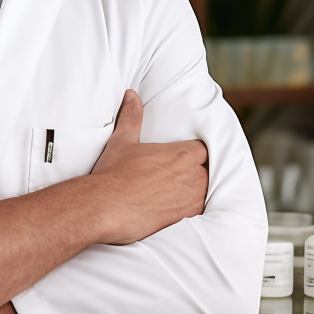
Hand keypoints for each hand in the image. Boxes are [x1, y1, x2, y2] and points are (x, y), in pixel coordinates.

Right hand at [89, 90, 207, 244]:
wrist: (106, 207)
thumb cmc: (114, 173)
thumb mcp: (122, 141)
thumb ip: (132, 117)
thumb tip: (132, 95)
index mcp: (182, 154)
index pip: (203, 149)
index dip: (196, 152)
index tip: (187, 156)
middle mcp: (192, 176)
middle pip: (208, 170)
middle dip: (198, 170)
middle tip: (182, 174)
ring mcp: (191, 199)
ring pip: (206, 191)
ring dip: (197, 190)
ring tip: (181, 191)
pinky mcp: (185, 218)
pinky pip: (198, 211)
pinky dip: (191, 208)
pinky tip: (178, 207)